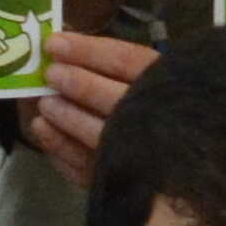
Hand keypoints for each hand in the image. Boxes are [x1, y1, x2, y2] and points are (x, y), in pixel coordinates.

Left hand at [23, 16, 157, 182]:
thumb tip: (62, 43)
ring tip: (45, 105)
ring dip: (67, 119)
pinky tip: (45, 132)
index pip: (126, 61)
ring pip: (100, 136)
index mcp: (171, 83)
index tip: (54, 43)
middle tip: (50, 74)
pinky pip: (88, 169)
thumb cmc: (163, 104)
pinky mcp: (125, 182)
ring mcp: (144, 155)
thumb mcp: (152, 74)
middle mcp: (162, 118)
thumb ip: (114, 62)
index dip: (87, 51)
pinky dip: (62, 150)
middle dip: (78, 84)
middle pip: (115, 100)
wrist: (181, 165)